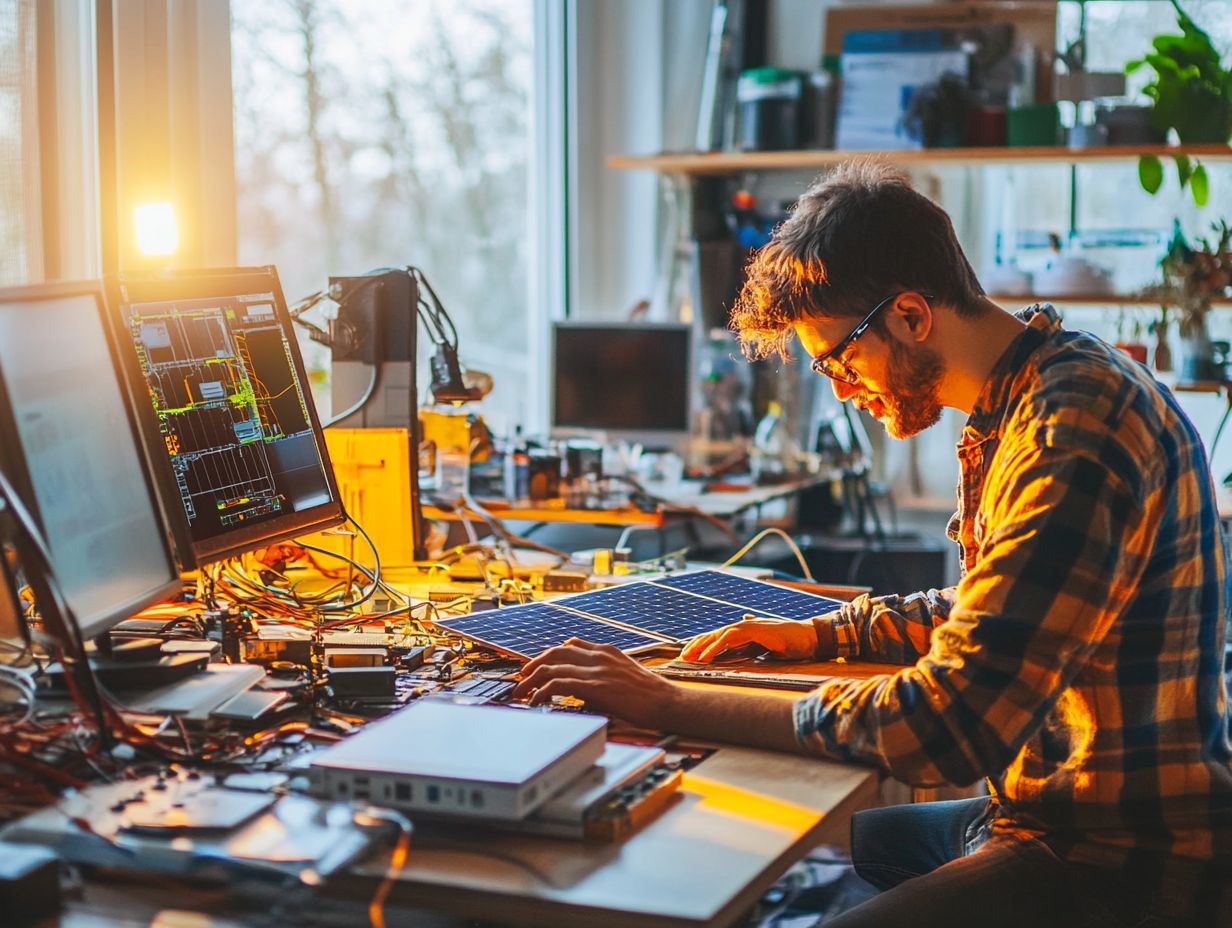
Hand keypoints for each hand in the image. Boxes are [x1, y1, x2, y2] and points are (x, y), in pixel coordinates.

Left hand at [512, 639, 678, 728]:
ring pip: (551, 666)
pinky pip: (557, 684)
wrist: (667, 702)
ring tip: (520, 694)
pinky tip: (536, 702)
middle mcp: (598, 655)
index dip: (549, 655)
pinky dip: (541, 692)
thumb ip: (604, 676)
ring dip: (530, 680)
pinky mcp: (593, 685)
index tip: (538, 666)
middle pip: (555, 652)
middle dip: (533, 664)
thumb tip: (585, 689)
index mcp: (606, 651)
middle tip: (522, 679)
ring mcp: (595, 669)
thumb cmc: (651, 695)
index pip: (570, 645)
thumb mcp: (625, 676)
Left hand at [680, 614, 818, 662]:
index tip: (690, 656)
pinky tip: (707, 655)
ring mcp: (751, 626)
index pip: (720, 637)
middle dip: (697, 644)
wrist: (811, 638)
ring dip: (703, 646)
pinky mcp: (756, 629)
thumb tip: (745, 633)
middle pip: (715, 634)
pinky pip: (732, 637)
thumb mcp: (768, 646)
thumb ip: (754, 643)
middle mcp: (745, 626)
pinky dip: (717, 645)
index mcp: (746, 632)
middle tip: (682, 657)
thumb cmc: (792, 643)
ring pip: (720, 634)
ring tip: (690, 657)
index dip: (704, 645)